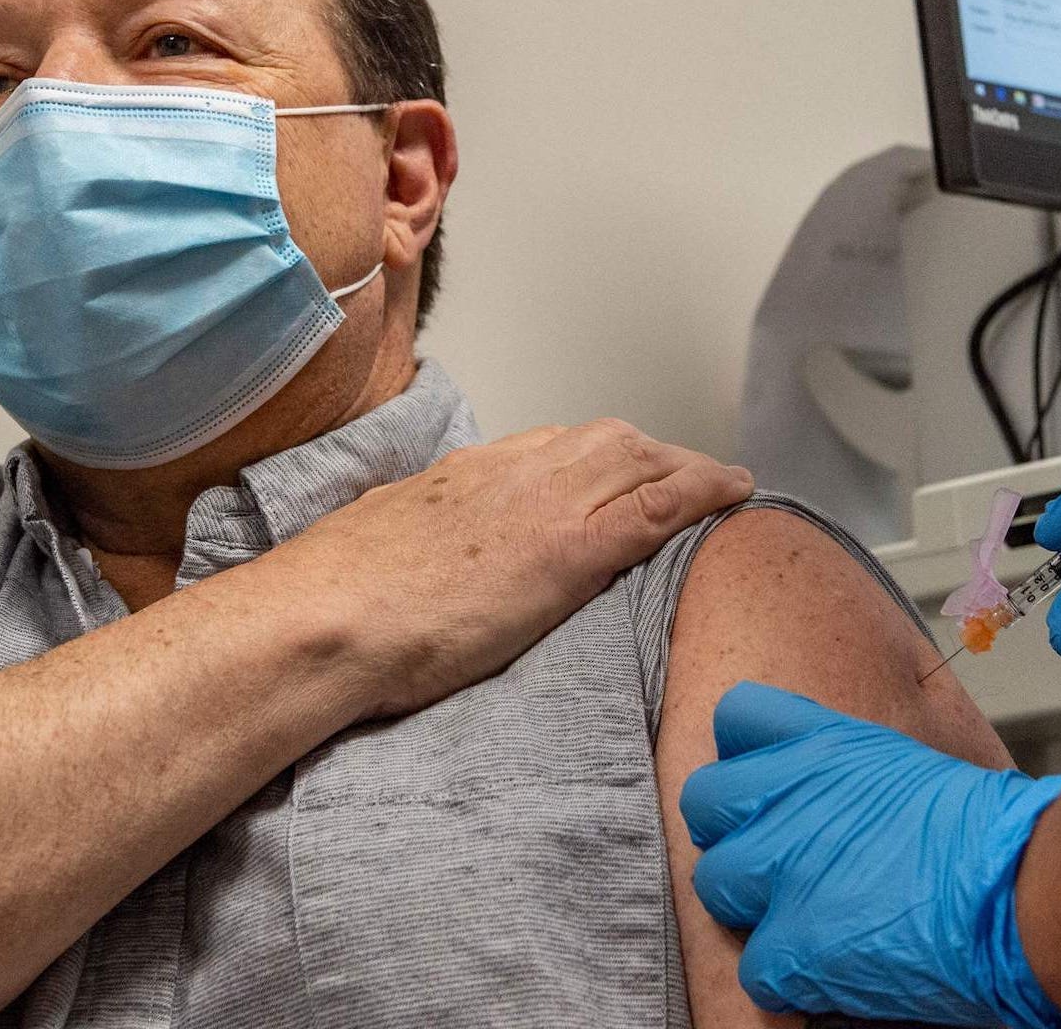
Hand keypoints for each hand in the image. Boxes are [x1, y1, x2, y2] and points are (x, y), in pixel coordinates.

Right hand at [279, 419, 751, 717]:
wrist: (324, 618)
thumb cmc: (334, 601)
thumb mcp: (379, 544)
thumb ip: (414, 537)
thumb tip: (416, 551)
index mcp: (464, 472)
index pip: (554, 445)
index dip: (601, 458)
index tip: (623, 473)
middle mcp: (512, 471)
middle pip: (608, 442)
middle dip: (655, 456)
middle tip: (688, 480)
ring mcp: (545, 505)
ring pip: (639, 461)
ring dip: (685, 470)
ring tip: (720, 489)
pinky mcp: (570, 550)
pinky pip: (656, 505)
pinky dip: (703, 492)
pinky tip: (736, 495)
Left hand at [681, 683, 1060, 1028]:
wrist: (1023, 891)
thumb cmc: (986, 831)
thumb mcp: (904, 764)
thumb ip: (844, 772)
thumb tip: (828, 794)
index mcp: (822, 742)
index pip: (737, 715)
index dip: (746, 752)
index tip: (764, 780)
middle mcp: (787, 796)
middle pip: (703, 802)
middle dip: (733, 832)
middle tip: (773, 858)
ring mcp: (783, 870)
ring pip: (714, 884)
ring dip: (751, 906)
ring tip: (801, 918)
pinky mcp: (794, 944)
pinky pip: (753, 967)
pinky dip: (786, 978)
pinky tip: (825, 972)